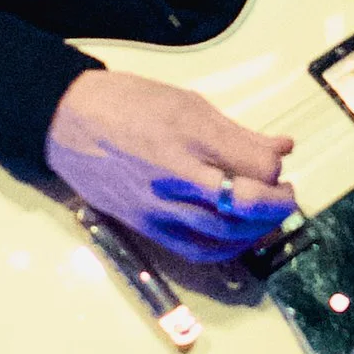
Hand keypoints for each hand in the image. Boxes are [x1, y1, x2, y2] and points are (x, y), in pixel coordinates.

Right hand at [45, 68, 296, 263]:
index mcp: (186, 137)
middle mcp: (173, 178)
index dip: (275, 172)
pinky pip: (194, 250)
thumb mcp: (187, 104)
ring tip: (266, 217)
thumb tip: (283, 149)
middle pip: (242, 209)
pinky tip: (236, 236)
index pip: (252, 168)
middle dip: (275, 207)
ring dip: (256, 231)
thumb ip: (237, 133)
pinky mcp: (145, 227)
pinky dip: (225, 249)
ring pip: (222, 236)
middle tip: (286, 196)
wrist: (66, 122)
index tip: (277, 165)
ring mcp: (157, 208)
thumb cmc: (128, 104)